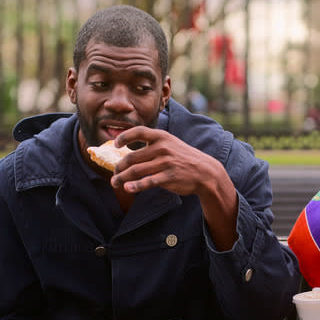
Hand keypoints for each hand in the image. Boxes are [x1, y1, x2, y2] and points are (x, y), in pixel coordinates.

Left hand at [110, 126, 226, 197]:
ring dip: (122, 178)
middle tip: (114, 174)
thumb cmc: (184, 158)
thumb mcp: (171, 144)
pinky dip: (135, 186)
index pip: (138, 132)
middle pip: (132, 157)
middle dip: (119, 167)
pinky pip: (148, 182)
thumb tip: (130, 152)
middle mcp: (162, 148)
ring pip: (136, 171)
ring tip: (115, 183)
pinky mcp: (169, 177)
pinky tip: (128, 188)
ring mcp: (165, 163)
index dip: (124, 137)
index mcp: (162, 137)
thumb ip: (153, 144)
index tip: (116, 145)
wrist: (205, 172)